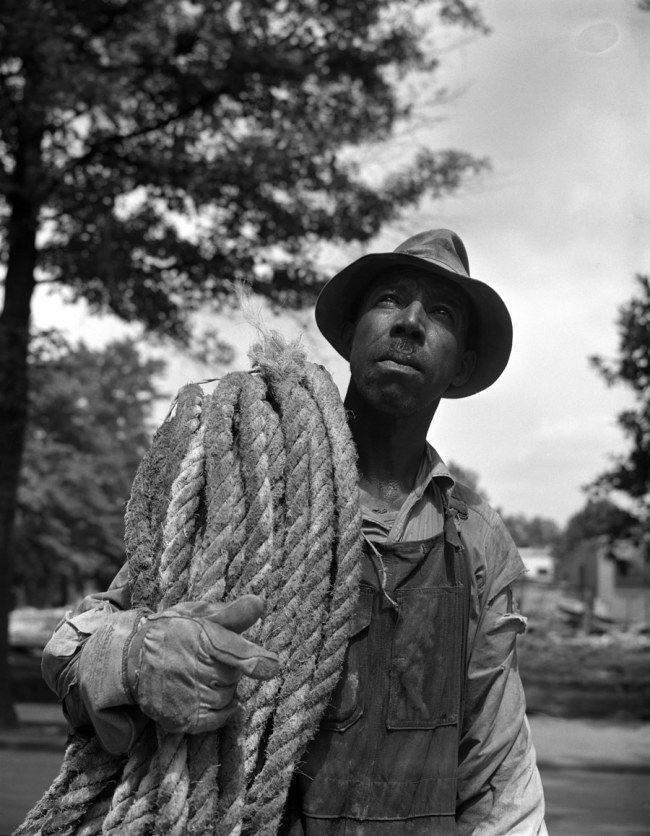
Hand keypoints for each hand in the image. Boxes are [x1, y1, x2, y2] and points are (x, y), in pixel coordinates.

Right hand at [126, 595, 278, 733]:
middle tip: (209, 658)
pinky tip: (209, 693)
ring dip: (224, 687)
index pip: (234, 652)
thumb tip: (260, 603)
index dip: (254, 660)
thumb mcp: (198, 613)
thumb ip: (232, 613)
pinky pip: (218, 718)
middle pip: (235, 676)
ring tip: (202, 674)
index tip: (271, 666)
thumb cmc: (173, 631)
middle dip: (229, 667)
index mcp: (201, 638)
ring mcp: (189, 697)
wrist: (132, 660)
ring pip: (229, 696)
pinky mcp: (184, 720)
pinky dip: (221, 709)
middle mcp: (195, 670)